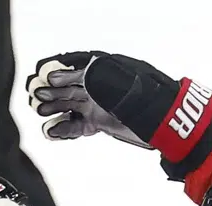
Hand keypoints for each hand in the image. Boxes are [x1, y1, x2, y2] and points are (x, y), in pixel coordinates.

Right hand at [27, 52, 211, 172]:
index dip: (61, 71)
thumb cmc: (156, 105)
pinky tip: (53, 132)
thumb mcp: (129, 90)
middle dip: (53, 90)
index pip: (79, 67)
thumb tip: (80, 75)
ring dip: (55, 109)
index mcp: (108, 72)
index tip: (45, 76)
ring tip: (41, 114)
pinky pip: (79, 124)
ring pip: (71, 105)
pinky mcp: (102, 123)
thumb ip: (104, 82)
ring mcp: (101, 105)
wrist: (174, 130)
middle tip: (37, 97)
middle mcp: (102, 87)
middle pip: (71, 86)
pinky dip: (66, 128)